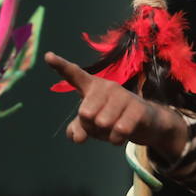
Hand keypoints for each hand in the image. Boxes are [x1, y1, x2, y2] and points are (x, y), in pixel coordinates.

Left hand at [46, 52, 188, 159]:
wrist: (147, 122)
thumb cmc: (114, 118)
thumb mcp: (92, 125)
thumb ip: (78, 129)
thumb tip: (76, 137)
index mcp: (92, 87)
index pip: (74, 74)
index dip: (60, 66)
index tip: (48, 56)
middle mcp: (106, 86)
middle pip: (85, 114)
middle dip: (91, 128)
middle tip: (102, 126)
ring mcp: (123, 95)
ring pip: (102, 123)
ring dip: (105, 135)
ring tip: (113, 129)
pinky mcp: (137, 108)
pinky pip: (119, 130)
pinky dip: (116, 139)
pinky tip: (120, 135)